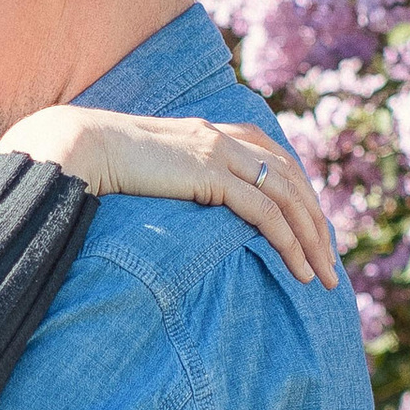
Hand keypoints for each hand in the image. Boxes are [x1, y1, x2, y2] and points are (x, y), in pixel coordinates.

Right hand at [0, 107, 340, 284]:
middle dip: (317, 224)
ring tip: (324, 277)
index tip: (314, 233)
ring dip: (312, 240)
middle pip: (292, 181)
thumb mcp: (155, 168)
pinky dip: (289, 241)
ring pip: (288, 197)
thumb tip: (184, 203)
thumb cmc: (103, 164)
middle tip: (332, 264)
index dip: (303, 198)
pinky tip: (300, 268)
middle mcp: (226, 138)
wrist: (78, 147)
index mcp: (215, 131)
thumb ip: (180, 177)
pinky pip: (265, 211)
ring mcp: (220, 152)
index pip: (279, 162)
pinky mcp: (210, 173)